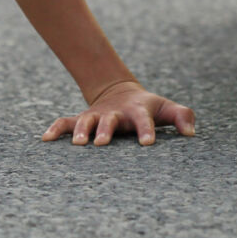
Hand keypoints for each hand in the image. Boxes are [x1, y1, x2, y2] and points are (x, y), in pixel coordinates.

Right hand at [42, 81, 196, 145]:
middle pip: (109, 120)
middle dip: (104, 131)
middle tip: (101, 143)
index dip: (146, 130)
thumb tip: (191, 134)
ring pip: (85, 121)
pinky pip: (65, 123)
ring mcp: (97, 116)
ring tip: (77, 144)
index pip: (144, 120)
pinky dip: (55, 129)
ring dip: (81, 131)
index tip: (148, 143)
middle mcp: (115, 114)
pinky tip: (45, 139)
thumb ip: (182, 117)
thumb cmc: (149, 108)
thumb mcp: (166, 109)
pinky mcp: (82, 120)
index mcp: (138, 111)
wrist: (122, 93)